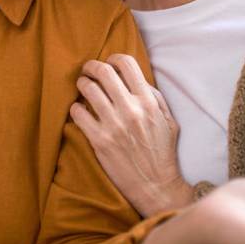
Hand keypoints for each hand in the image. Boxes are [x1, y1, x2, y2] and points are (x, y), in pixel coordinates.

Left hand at [70, 53, 191, 215]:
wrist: (155, 186)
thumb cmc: (162, 153)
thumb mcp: (168, 121)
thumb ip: (155, 97)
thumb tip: (137, 79)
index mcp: (148, 102)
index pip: (126, 64)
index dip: (114, 58)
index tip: (109, 62)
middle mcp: (130, 110)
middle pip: (103, 72)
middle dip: (91, 66)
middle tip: (88, 70)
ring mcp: (113, 125)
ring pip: (88, 89)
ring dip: (82, 84)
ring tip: (82, 87)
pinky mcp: (99, 141)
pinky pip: (78, 114)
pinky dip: (76, 108)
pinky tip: (80, 111)